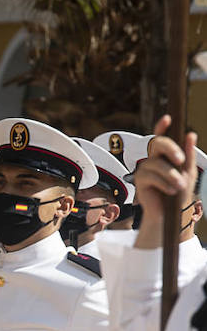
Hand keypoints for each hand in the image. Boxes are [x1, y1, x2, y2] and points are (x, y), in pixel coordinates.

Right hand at [132, 115, 198, 246]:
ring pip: (157, 163)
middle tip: (181, 160)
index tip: (168, 118)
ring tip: (179, 186)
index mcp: (165, 155)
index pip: (161, 137)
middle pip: (157, 142)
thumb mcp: (188, 172)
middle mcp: (153, 159)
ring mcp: (145, 169)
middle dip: (170, 148)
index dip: (162, 126)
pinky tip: (170, 190)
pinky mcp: (139, 181)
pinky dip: (163, 183)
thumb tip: (191, 135)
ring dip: (171, 175)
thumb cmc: (179, 192)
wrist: (170, 213)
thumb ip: (188, 155)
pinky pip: (151, 176)